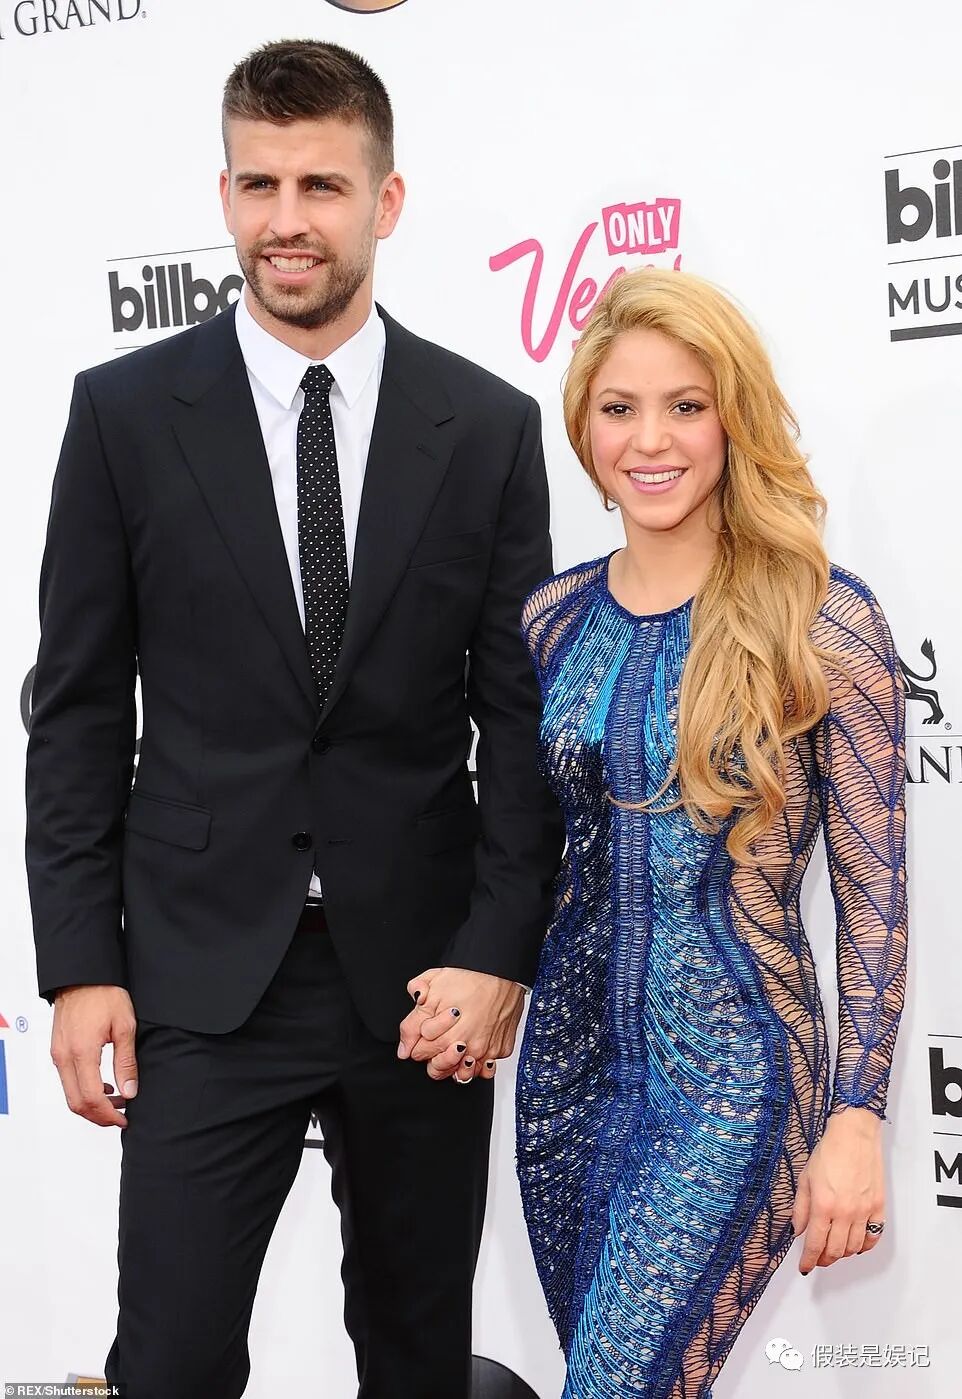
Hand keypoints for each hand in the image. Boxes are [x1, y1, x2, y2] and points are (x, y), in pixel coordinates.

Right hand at [51, 984, 138, 1127]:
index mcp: (82, 1052)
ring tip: (117, 1100)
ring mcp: (58, 1054)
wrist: (83, 976)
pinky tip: (103, 1085)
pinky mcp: (58, 1050)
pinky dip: (84, 1090)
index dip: (108, 1115)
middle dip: (99, 1116)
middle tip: (121, 1115)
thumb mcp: (125, 1027)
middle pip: (77, 1103)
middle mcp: (64, 1057)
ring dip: (92, 1104)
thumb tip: (130, 1090)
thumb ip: (126, 1062)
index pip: (91, 1098)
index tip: (124, 1118)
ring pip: (70, 1094)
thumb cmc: (104, 994)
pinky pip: (67, 1081)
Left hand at [397, 967, 523, 1080]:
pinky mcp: (501, 1049)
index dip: (417, 1041)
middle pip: (438, 1069)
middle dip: (433, 1056)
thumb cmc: (469, 975)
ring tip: (455, 1046)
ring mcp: (485, 1051)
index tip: (423, 1032)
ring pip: (463, 1075)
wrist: (502, 969)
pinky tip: (475, 1047)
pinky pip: (487, 1069)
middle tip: (436, 1038)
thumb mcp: (431, 988)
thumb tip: (404, 1047)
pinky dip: (480, 1062)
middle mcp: (466, 1047)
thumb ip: (413, 1020)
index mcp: (444, 1035)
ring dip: (456, 1064)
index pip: (418, 1054)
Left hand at [792, 1107, 884, 1273]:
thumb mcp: (805, 1179)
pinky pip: (874, 1237)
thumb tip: (798, 1231)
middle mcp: (845, 1213)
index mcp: (823, 1206)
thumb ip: (800, 1209)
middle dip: (825, 1259)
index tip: (805, 1267)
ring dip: (843, 1254)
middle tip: (818, 1259)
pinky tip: (856, 1245)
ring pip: (854, 1247)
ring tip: (834, 1250)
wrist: (854, 1136)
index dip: (809, 1260)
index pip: (815, 1244)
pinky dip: (865, 1246)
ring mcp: (864, 1212)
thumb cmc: (828, 1152)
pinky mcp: (879, 1207)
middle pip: (836, 1250)